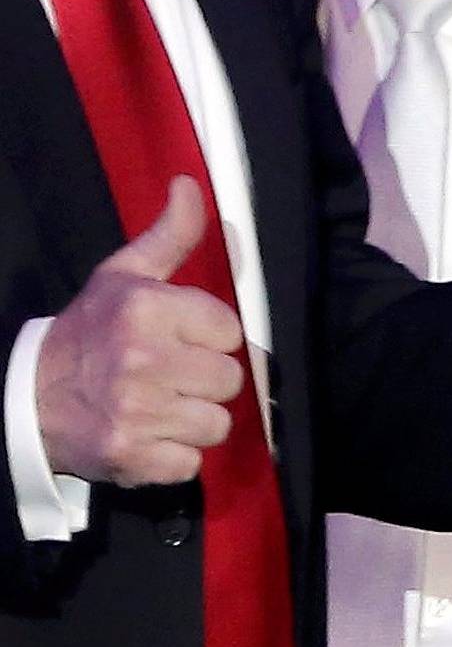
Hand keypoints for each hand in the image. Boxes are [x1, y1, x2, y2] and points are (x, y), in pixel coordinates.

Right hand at [37, 176, 244, 486]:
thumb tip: (190, 185)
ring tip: (163, 406)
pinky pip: (191, 462)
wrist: (26, 399)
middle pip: (230, 379)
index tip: (186, 340)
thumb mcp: (122, 276)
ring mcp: (138, 413)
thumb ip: (168, 235)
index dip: (212, 338)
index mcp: (146, 310)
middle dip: (207, 380)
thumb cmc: (86, 334)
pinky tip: (150, 436)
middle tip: (174, 376)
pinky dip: (175, 456)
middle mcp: (144, 360)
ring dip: (195, 420)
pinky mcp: (133, 458)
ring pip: (217, 423)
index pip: (230, 330)